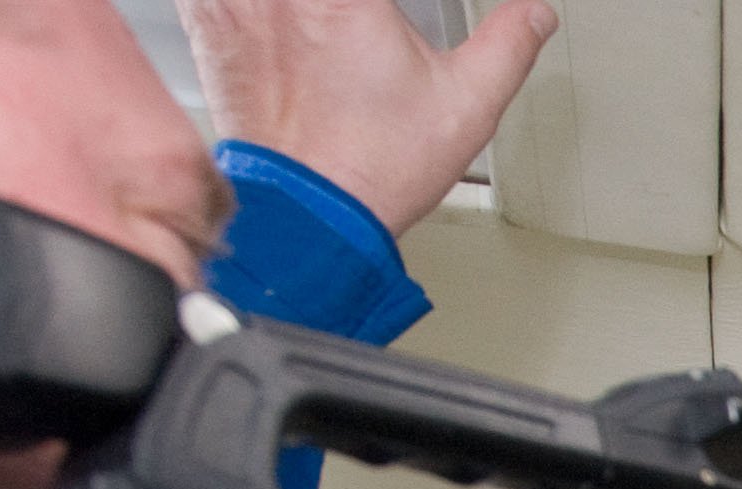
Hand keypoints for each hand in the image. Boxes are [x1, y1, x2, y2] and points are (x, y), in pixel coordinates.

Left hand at [176, 0, 555, 233]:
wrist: (308, 215)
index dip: (383, 7)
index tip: (389, 16)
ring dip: (301, 7)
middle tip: (358, 20)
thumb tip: (533, 14)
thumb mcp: (466, 104)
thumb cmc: (373, 167)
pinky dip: (243, 2)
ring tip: (322, 22)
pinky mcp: (207, 20)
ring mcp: (237, 1)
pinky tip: (279, 18)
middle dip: (346, 8)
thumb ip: (506, 44)